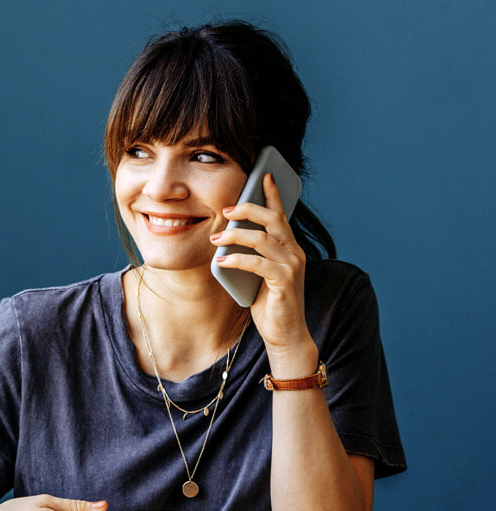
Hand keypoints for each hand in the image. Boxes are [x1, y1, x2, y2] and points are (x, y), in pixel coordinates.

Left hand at [210, 173, 317, 370]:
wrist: (286, 335)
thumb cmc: (270, 303)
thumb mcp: (260, 273)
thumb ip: (252, 254)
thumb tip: (226, 236)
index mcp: (289, 247)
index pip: (281, 214)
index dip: (273, 193)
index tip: (265, 175)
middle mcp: (294, 252)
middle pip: (273, 219)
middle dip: (248, 209)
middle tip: (226, 210)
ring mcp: (292, 266)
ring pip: (263, 238)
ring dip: (235, 236)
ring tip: (215, 239)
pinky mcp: (285, 282)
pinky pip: (258, 263)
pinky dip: (237, 259)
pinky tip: (221, 261)